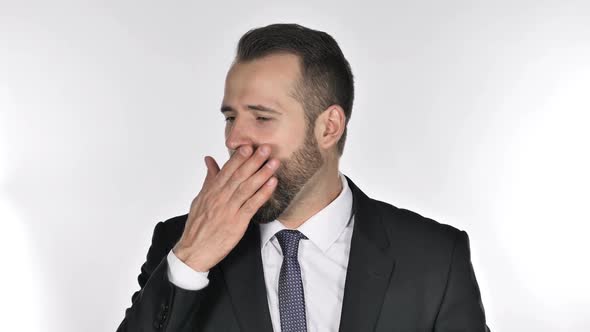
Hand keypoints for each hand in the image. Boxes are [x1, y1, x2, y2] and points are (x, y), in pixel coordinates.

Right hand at [172, 144, 278, 271]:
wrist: (194, 251)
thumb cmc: (197, 226)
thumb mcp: (200, 198)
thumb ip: (209, 179)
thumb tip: (210, 160)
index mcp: (212, 191)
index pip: (227, 170)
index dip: (239, 157)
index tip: (250, 145)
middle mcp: (220, 197)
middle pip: (239, 175)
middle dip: (254, 160)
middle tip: (266, 148)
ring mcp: (229, 209)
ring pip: (247, 187)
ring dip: (262, 173)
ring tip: (273, 163)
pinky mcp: (237, 222)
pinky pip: (252, 205)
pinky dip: (263, 193)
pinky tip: (272, 184)